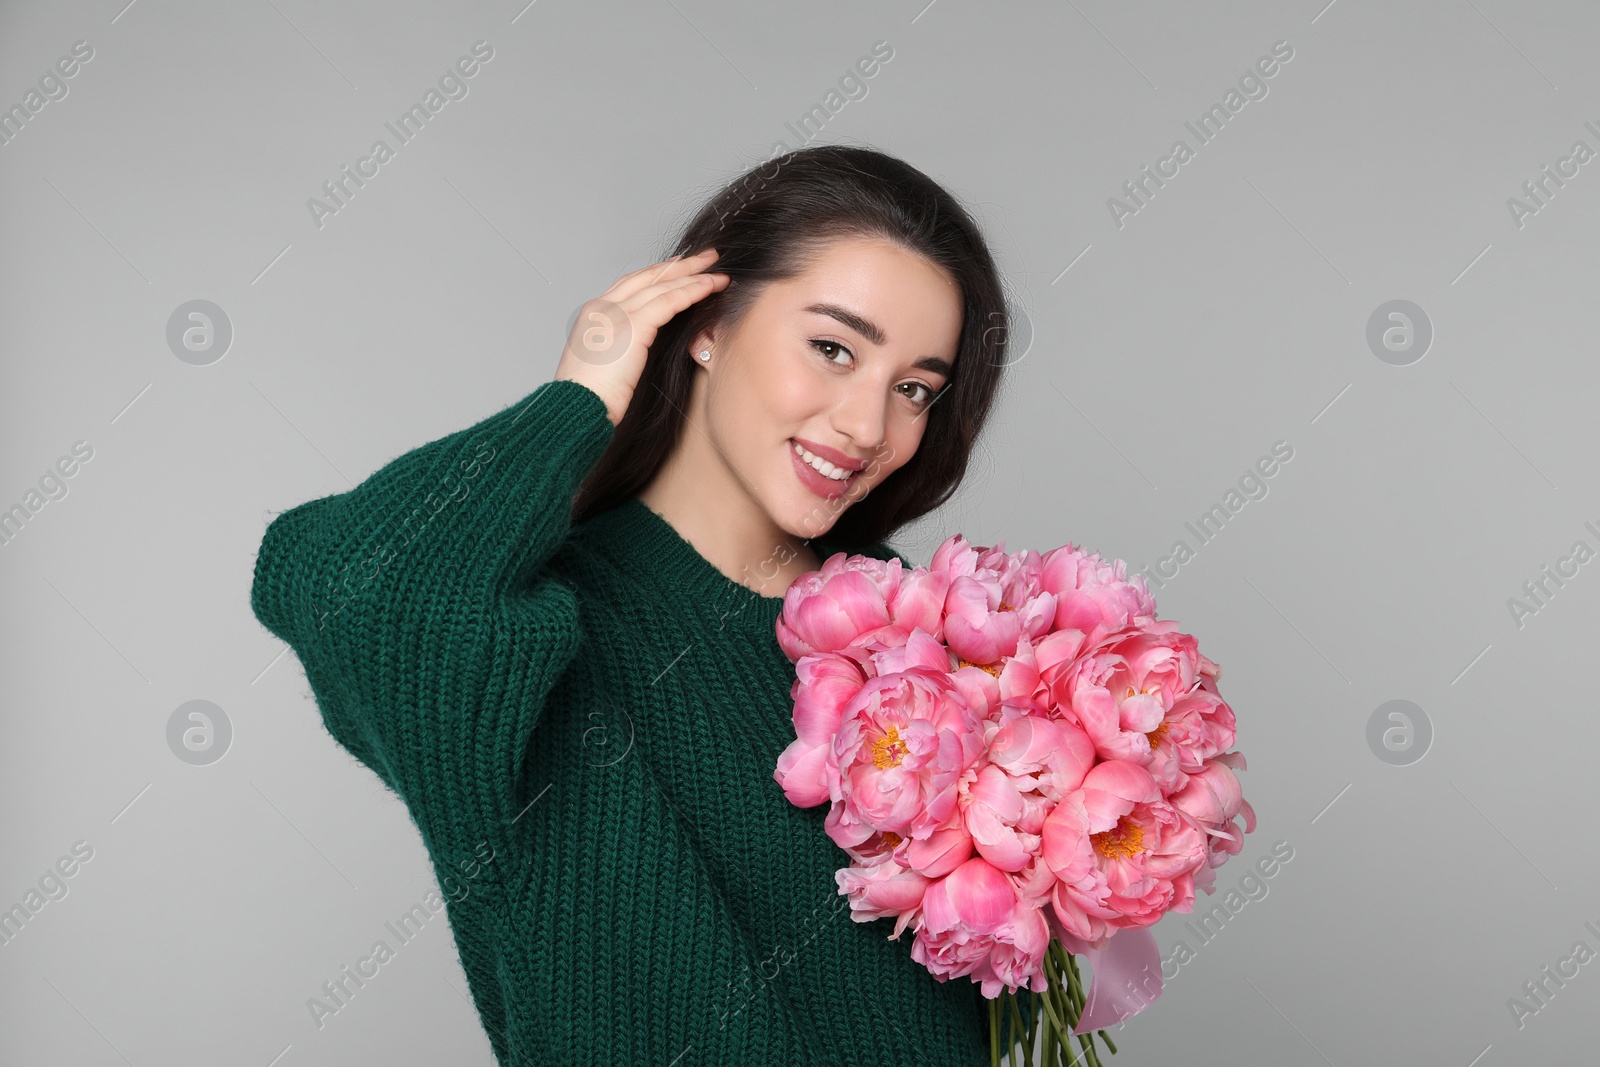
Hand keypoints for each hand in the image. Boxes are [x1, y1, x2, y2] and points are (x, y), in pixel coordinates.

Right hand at [554, 249, 728, 426]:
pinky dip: (693, 291)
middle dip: (680, 266)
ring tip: (718, 272)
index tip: (680, 267)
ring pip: (662, 285)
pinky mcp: (634, 325)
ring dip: (693, 276)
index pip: (630, 284)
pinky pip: (670, 301)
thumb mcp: (600, 364)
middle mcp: (604, 306)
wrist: (578, 405)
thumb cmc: (589, 396)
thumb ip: (617, 347)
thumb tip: (633, 349)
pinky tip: (711, 287)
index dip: (658, 274)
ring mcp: (617, 313)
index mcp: (593, 314)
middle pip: (648, 276)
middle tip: (706, 257)